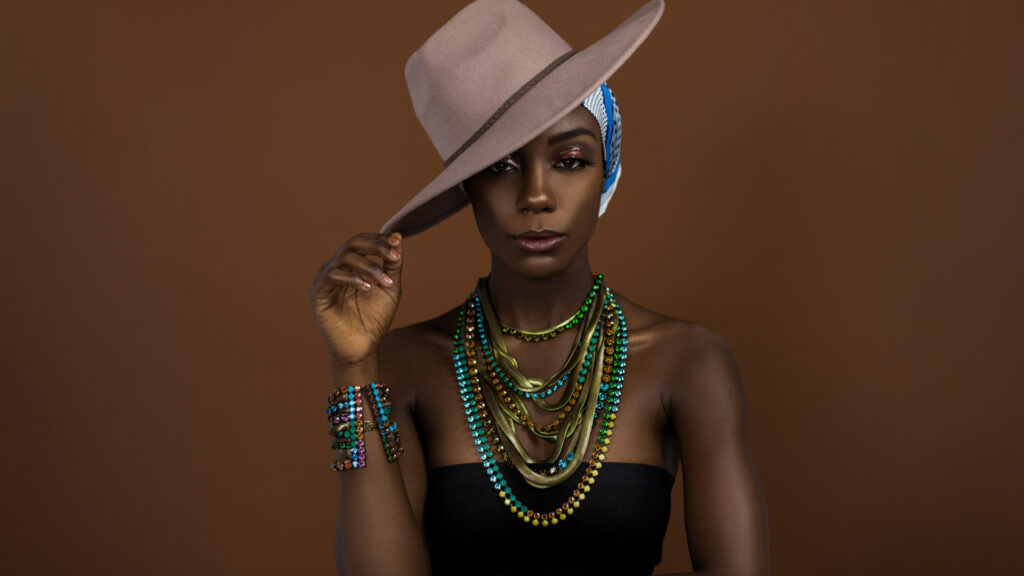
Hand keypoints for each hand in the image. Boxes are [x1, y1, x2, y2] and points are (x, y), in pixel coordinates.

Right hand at [307, 232, 402, 366]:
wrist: (363, 349)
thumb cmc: (375, 320)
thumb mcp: (390, 287)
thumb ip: (393, 264)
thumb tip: (398, 236)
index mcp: (349, 266)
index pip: (361, 242)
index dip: (379, 239)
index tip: (397, 243)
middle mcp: (334, 269)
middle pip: (352, 244)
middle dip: (375, 247)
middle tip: (394, 256)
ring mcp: (323, 281)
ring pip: (344, 258)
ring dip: (369, 267)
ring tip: (386, 282)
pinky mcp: (317, 294)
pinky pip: (332, 275)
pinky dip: (352, 278)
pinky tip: (368, 289)